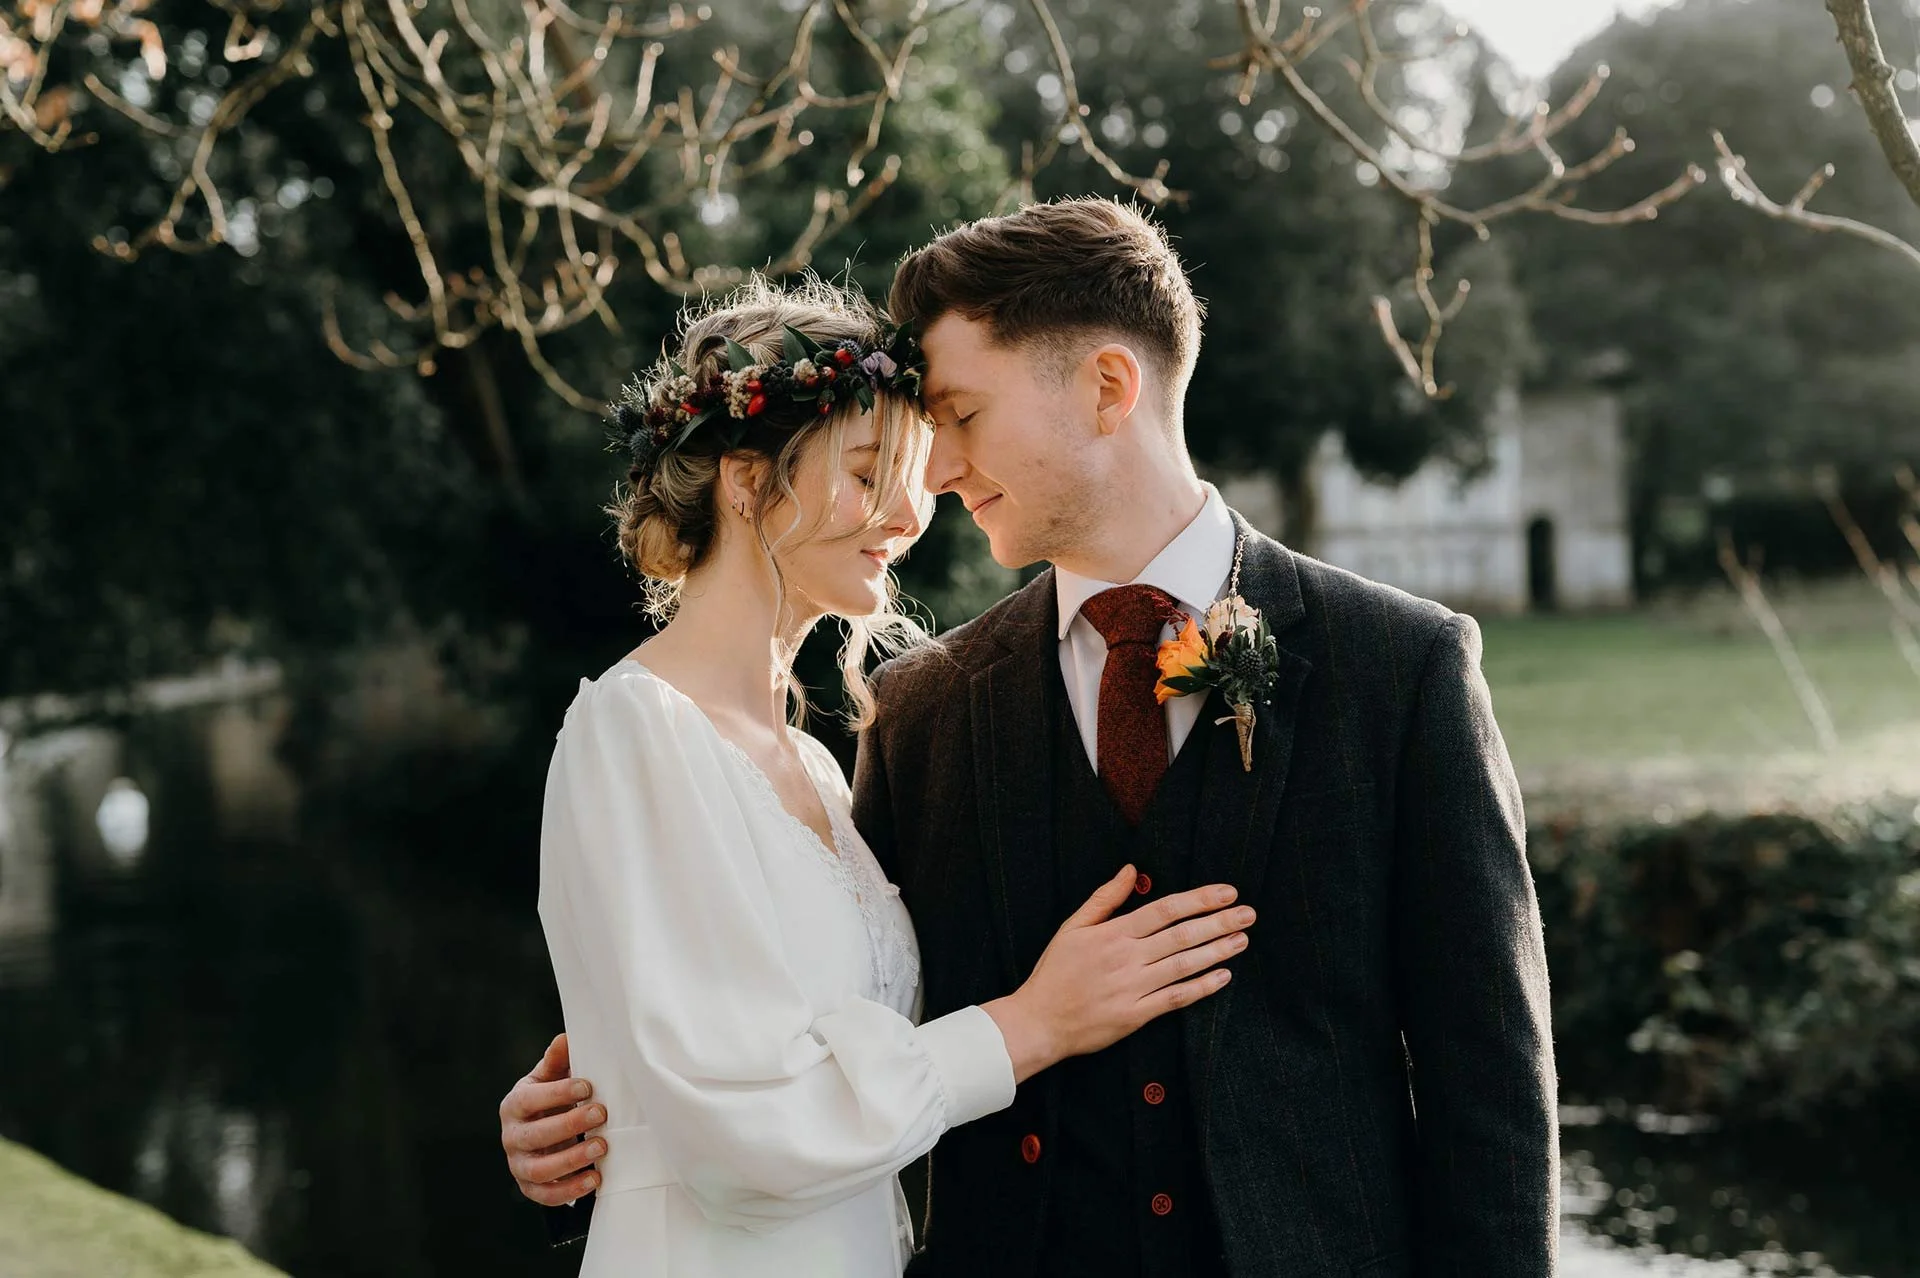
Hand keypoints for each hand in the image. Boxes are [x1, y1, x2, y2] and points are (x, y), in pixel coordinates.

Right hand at [500, 1033, 604, 1205]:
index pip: (531, 1099)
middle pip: (535, 1135)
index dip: (558, 1093)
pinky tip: (595, 1179)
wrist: (541, 1132)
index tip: (588, 1086)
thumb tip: (567, 1037)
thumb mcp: (549, 1078)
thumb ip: (557, 1060)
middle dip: (570, 1124)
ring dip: (572, 1160)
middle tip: (602, 1115)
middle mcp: (511, 1136)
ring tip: (602, 1147)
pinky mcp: (530, 1187)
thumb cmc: (549, 1100)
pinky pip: (547, 1195)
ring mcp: (519, 1164)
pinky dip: (570, 1190)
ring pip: (539, 1169)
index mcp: (515, 1104)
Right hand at [984, 866, 1252, 1082]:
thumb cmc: (1055, 972)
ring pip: (1184, 965)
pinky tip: (1223, 976)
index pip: (1166, 909)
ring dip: (1217, 951)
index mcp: (1114, 933)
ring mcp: (1133, 988)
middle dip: (1219, 922)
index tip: (1228, 892)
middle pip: (1182, 935)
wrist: (1039, 1021)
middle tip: (1249, 913)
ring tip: (1242, 939)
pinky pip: (1176, 998)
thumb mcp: (1072, 927)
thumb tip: (1131, 869)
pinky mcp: (1137, 1015)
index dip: (1200, 899)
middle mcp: (1127, 958)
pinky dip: (1201, 987)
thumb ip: (1104, 898)